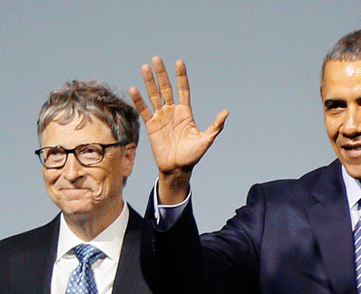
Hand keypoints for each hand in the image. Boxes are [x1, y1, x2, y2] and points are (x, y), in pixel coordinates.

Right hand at [130, 57, 228, 205]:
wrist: (177, 168)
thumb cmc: (193, 155)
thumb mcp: (206, 139)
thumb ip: (216, 126)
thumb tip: (226, 112)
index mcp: (185, 112)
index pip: (183, 89)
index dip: (181, 76)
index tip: (179, 62)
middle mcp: (172, 111)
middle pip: (166, 88)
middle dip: (162, 74)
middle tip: (156, 58)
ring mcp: (161, 117)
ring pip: (154, 95)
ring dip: (149, 82)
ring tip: (145, 67)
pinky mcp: (151, 125)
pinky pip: (144, 110)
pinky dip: (139, 100)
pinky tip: (134, 89)